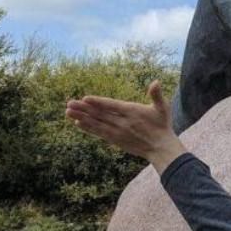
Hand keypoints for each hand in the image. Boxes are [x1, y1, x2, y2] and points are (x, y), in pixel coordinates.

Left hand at [65, 80, 185, 173]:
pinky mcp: (115, 140)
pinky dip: (88, 128)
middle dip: (83, 109)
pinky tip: (77, 123)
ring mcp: (117, 132)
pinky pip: (99, 132)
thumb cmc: (162, 126)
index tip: (85, 98)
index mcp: (132, 112)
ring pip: (96, 124)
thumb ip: (157, 95)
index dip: (98, 102)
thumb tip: (156, 82)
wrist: (160, 148)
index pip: (112, 106)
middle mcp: (122, 123)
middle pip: (100, 114)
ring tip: (67, 112)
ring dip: (81, 117)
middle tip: (69, 103)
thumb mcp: (163, 108)